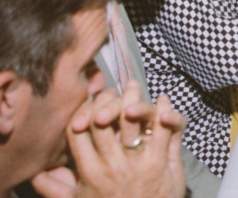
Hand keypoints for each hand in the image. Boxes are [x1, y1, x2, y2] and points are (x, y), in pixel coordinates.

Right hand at [35, 91, 186, 197]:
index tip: (91, 102)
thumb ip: (57, 188)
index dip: (83, 111)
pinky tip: (164, 101)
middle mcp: (110, 164)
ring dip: (135, 98)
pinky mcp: (161, 164)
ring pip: (133, 119)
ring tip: (135, 85)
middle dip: (108, 99)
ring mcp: (137, 163)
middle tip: (116, 87)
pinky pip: (164, 129)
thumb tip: (38, 172)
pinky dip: (164, 111)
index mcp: (88, 171)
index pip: (77, 130)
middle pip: (104, 119)